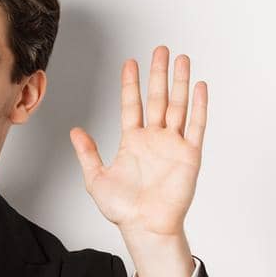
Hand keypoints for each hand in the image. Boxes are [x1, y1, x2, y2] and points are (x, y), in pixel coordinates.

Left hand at [68, 46, 207, 238]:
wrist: (145, 227)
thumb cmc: (123, 209)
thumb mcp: (96, 179)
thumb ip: (88, 153)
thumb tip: (75, 131)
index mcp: (133, 141)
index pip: (132, 104)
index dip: (131, 83)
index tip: (130, 62)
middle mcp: (155, 139)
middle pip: (158, 98)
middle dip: (158, 73)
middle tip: (159, 50)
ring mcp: (173, 145)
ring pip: (178, 106)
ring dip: (179, 82)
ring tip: (180, 59)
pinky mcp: (189, 155)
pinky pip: (196, 125)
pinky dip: (199, 106)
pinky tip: (199, 87)